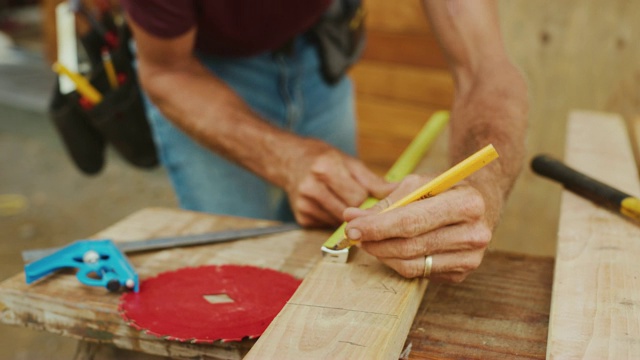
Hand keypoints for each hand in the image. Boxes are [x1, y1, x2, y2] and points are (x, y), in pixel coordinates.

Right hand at [284, 138, 394, 227]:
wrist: (287, 160)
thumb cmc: (322, 159)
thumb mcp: (348, 161)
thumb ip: (373, 180)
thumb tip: (399, 191)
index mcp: (326, 168)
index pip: (358, 196)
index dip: (370, 200)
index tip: (376, 200)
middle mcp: (311, 187)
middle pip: (349, 211)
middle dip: (360, 210)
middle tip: (364, 203)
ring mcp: (304, 205)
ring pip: (339, 222)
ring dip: (348, 216)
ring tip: (344, 201)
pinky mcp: (301, 218)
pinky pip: (328, 226)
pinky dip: (334, 219)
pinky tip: (330, 206)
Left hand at [343, 174, 492, 282]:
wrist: (481, 204)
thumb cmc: (445, 190)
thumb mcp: (419, 184)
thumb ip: (386, 203)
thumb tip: (350, 217)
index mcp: (467, 204)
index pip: (412, 221)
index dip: (378, 227)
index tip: (352, 227)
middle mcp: (474, 234)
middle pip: (410, 246)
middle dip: (375, 242)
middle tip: (354, 235)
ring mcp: (470, 259)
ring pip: (411, 264)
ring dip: (383, 254)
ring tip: (369, 241)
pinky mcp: (461, 274)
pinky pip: (419, 273)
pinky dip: (398, 261)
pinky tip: (392, 248)